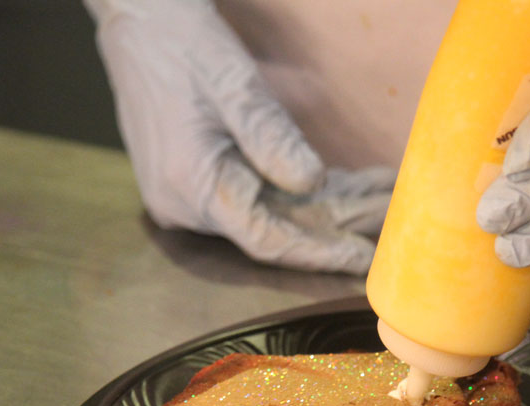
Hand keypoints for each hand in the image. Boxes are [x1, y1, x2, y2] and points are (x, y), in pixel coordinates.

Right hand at [84, 0, 393, 274]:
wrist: (138, 22)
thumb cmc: (181, 44)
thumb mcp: (235, 85)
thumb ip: (272, 138)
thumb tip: (313, 184)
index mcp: (191, 186)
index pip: (266, 239)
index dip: (320, 252)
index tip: (364, 258)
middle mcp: (186, 205)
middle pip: (276, 228)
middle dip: (336, 222)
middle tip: (391, 213)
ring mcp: (191, 197)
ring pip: (272, 213)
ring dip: (327, 204)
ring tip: (382, 193)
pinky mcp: (200, 183)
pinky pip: (257, 197)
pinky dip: (301, 190)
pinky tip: (348, 183)